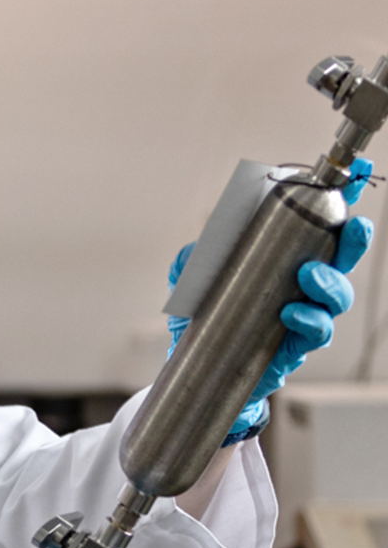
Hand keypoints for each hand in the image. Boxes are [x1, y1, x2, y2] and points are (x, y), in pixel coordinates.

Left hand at [167, 158, 374, 435]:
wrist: (198, 366)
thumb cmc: (204, 316)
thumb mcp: (190, 283)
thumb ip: (192, 262)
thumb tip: (198, 249)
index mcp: (281, 262)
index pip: (316, 231)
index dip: (340, 207)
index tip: (357, 181)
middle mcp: (301, 287)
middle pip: (340, 261)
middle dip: (353, 242)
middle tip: (354, 226)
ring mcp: (303, 315)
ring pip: (336, 297)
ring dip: (329, 282)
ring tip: (307, 275)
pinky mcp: (296, 346)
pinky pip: (315, 332)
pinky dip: (308, 320)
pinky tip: (289, 313)